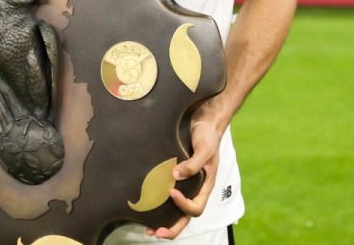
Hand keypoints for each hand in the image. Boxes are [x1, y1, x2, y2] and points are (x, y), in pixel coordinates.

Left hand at [145, 116, 223, 239]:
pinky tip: (146, 207)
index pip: (196, 206)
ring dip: (163, 222)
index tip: (171, 192)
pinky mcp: (173, 177)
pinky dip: (158, 205)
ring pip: (175, 210)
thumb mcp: (205, 149)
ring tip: (148, 229)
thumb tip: (176, 176)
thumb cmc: (207, 136)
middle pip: (185, 217)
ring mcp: (184, 185)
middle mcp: (194, 190)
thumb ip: (194, 164)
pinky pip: (167, 197)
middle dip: (172, 228)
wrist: (202, 122)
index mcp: (205, 187)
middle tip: (156, 233)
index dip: (183, 205)